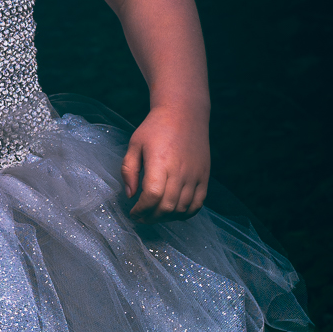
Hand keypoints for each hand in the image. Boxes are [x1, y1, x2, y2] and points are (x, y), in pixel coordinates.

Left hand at [122, 106, 209, 222]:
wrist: (184, 113)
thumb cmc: (156, 128)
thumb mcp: (134, 144)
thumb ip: (128, 171)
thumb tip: (130, 195)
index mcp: (160, 163)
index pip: (152, 196)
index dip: (141, 209)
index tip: (133, 211)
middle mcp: (180, 171)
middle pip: (167, 207)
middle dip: (151, 217)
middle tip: (141, 218)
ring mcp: (195, 175)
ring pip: (182, 209)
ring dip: (167, 218)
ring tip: (155, 215)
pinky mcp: (204, 177)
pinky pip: (198, 204)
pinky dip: (185, 214)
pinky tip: (173, 212)